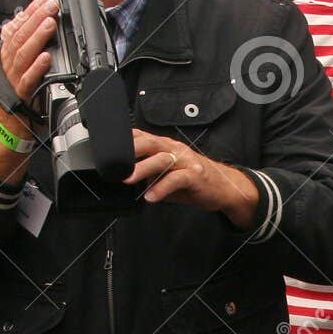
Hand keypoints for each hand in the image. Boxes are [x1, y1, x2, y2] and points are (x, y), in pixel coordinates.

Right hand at [0, 0, 57, 137]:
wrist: (8, 122)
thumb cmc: (18, 89)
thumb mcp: (20, 62)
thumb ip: (26, 43)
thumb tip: (38, 21)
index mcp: (8, 52)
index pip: (18, 26)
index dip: (30, 11)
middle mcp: (9, 61)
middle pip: (21, 35)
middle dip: (36, 18)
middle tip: (51, 5)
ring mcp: (14, 77)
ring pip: (23, 53)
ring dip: (38, 37)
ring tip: (50, 24)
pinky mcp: (21, 94)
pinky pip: (28, 79)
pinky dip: (37, 68)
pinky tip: (47, 58)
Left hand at [126, 130, 260, 225]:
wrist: (225, 187)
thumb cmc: (195, 180)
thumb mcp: (168, 173)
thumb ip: (150, 173)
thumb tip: (127, 178)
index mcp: (166, 146)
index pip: (142, 137)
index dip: (125, 140)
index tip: (107, 148)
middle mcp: (175, 149)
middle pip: (149, 143)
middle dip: (130, 150)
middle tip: (113, 161)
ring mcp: (186, 161)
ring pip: (161, 159)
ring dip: (143, 169)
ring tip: (128, 180)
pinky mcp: (195, 176)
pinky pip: (176, 180)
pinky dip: (162, 189)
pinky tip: (152, 197)